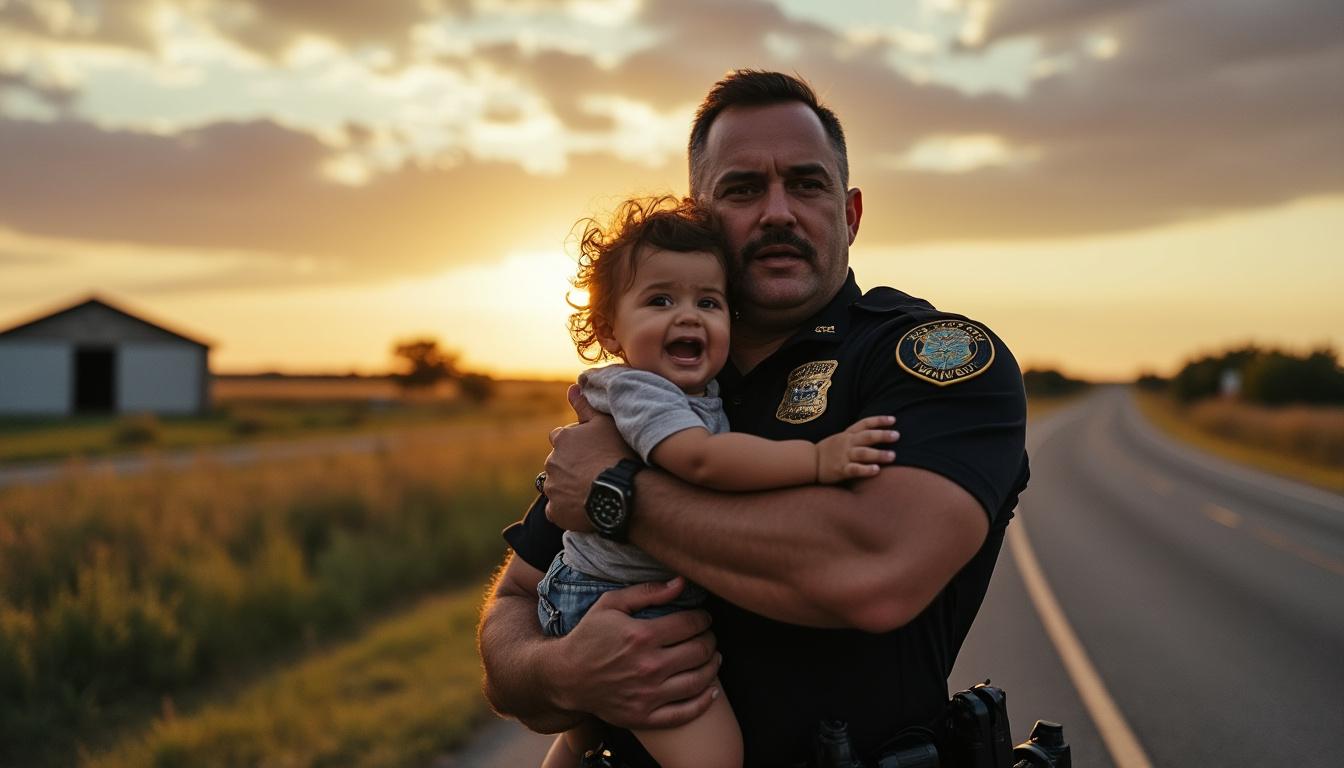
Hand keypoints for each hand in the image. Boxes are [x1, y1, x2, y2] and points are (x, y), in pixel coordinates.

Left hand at [542, 385, 634, 530]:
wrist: (622, 490)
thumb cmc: (617, 453)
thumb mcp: (605, 423)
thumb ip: (585, 405)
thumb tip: (572, 387)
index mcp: (562, 439)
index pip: (560, 438)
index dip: (574, 445)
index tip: (589, 452)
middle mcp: (551, 462)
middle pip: (557, 463)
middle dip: (570, 467)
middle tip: (593, 473)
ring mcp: (552, 488)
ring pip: (556, 487)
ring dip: (568, 488)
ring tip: (591, 492)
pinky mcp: (555, 512)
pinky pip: (556, 511)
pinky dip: (566, 510)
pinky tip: (584, 509)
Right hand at [548, 577, 720, 729]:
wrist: (565, 677)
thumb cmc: (589, 636)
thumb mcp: (610, 604)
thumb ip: (647, 592)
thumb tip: (682, 583)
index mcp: (642, 636)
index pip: (690, 625)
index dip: (703, 619)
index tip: (704, 618)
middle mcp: (648, 666)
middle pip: (699, 652)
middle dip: (710, 640)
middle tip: (709, 636)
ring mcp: (648, 694)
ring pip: (698, 681)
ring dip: (713, 667)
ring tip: (713, 658)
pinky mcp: (644, 716)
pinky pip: (684, 713)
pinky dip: (704, 703)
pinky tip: (712, 692)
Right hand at [816, 415, 897, 482]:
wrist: (809, 461)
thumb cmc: (829, 451)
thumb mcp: (841, 438)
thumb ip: (856, 436)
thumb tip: (877, 433)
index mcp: (847, 434)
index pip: (864, 424)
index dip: (879, 420)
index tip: (893, 420)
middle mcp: (847, 443)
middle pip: (867, 437)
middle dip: (882, 435)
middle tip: (897, 435)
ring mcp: (844, 456)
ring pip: (863, 453)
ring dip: (878, 454)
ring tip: (893, 456)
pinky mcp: (841, 470)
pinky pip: (855, 469)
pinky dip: (866, 470)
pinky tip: (877, 470)